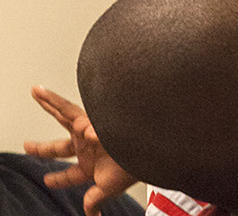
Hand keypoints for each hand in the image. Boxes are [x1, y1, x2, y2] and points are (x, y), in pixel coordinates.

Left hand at [25, 87, 138, 215]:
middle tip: (26, 146)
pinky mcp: (99, 118)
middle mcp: (89, 147)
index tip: (47, 180)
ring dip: (51, 103)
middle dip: (42, 148)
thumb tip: (91, 213)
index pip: (69, 174)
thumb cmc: (136, 164)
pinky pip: (79, 115)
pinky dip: (77, 121)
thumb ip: (95, 198)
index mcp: (91, 165)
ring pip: (66, 114)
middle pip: (59, 147)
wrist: (153, 149)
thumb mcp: (110, 187)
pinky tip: (85, 132)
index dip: (57, 179)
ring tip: (37, 91)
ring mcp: (93, 130)